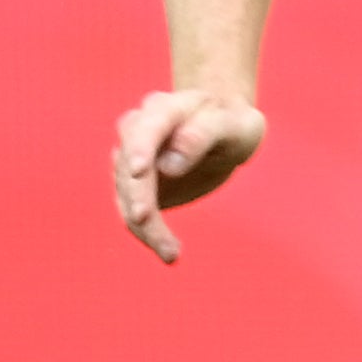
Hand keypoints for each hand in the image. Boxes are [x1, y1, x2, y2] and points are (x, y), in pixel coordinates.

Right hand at [110, 86, 266, 262]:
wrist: (224, 132)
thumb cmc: (232, 124)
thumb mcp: (235, 125)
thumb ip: (204, 135)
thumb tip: (169, 163)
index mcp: (166, 108)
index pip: (147, 127)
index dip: (140, 147)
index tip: (139, 171)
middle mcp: (139, 130)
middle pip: (128, 165)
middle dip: (136, 195)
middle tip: (148, 221)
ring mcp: (132, 158)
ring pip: (127, 195)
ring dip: (144, 226)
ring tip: (171, 252)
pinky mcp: (135, 185)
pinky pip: (133, 211)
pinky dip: (147, 233)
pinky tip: (169, 252)